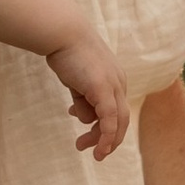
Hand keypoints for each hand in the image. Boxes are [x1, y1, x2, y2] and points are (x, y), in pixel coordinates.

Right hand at [45, 30, 129, 159]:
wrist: (63, 33)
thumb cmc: (66, 52)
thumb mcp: (76, 80)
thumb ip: (82, 98)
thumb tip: (84, 118)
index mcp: (114, 79)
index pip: (116, 111)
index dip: (104, 128)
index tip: (85, 136)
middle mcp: (118, 83)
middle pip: (121, 120)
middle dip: (107, 139)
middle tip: (90, 151)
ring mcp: (113, 86)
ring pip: (117, 122)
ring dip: (101, 140)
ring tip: (82, 147)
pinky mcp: (103, 88)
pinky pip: (110, 119)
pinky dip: (107, 136)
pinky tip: (99, 149)